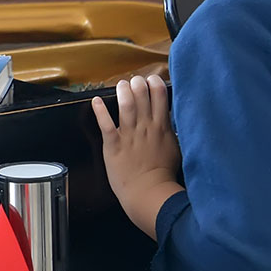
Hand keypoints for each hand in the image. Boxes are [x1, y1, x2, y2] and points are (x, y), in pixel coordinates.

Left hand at [91, 74, 183, 238]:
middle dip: (138, 84)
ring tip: (121, 84)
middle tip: (135, 80)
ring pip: (126, 106)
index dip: (155, 84)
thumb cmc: (162, 174)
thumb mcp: (175, 149)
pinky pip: (106, 124)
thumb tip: (172, 122)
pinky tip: (95, 100)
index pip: (160, 97)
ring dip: (123, 92)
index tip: (151, 79)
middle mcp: (146, 128)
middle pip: (143, 97)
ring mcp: (129, 135)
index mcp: (161, 128)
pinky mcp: (114, 145)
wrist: (149, 192)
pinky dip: (100, 111)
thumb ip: (171, 133)